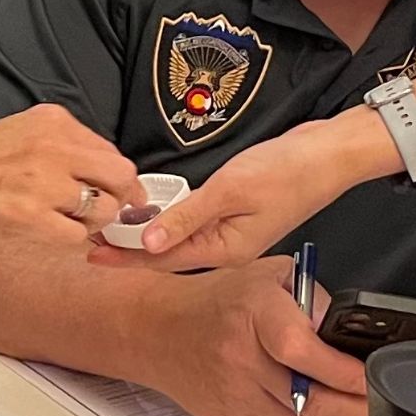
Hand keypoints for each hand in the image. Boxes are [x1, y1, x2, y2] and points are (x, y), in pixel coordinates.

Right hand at [0, 105, 145, 241]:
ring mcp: (44, 183)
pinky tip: (52, 233)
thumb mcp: (18, 131)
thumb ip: (60, 143)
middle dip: (121, 197)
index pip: (109, 149)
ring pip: (104, 209)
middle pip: (120, 175)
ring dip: (94, 222)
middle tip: (111, 211)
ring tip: (69, 222)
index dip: (117, 176)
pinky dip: (72, 240)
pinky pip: (78, 236)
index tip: (116, 191)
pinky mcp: (33, 218)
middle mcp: (54, 147)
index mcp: (51, 121)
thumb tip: (100, 168)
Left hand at [87, 122, 348, 272]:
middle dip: (130, 250)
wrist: (325, 156)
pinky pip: (193, 227)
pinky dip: (169, 223)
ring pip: (179, 241)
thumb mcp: (230, 191)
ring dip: (146, 238)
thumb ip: (187, 217)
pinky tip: (151, 218)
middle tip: (90, 241)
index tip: (91, 253)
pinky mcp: (236, 216)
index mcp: (226, 251)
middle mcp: (227, 249)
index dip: (125, 257)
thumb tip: (148, 244)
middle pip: (168, 254)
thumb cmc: (286, 171)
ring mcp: (232, 234)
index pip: (164, 259)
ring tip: (110, 232)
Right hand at [137, 258, 367, 415]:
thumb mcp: (265, 275)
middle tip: (382, 402)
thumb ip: (310, 295)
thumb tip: (341, 325)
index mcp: (253, 313)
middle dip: (357, 408)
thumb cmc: (211, 300)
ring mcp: (238, 393)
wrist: (156, 329)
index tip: (370, 375)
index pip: (304, 351)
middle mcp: (244, 357)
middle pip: (310, 399)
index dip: (345, 372)